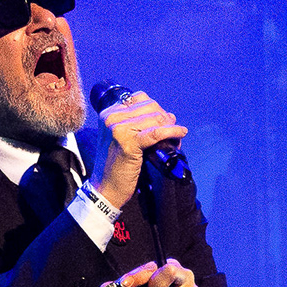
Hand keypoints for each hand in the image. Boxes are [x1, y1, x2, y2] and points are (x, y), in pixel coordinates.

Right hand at [95, 90, 186, 208]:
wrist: (106, 188)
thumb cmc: (117, 165)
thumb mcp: (123, 138)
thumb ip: (139, 124)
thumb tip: (169, 116)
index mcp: (108, 112)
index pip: (140, 99)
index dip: (157, 109)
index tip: (165, 122)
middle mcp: (111, 117)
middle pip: (150, 106)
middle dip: (165, 118)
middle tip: (173, 132)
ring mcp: (118, 128)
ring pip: (155, 118)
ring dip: (170, 127)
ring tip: (176, 138)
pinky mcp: (128, 142)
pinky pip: (156, 132)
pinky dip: (172, 132)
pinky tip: (180, 133)